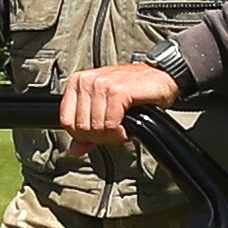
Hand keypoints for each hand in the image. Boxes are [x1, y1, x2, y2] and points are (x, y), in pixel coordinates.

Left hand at [59, 57, 180, 145]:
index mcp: (78, 83)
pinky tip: (128, 126)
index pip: (66, 121)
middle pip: (81, 127)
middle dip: (100, 136)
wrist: (160, 77)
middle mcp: (87, 81)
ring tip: (123, 127)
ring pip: (96, 127)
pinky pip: (111, 124)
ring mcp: (102, 85)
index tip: (99, 134)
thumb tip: (74, 150)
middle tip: (115, 131)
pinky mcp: (118, 91)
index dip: (83, 135)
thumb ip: (88, 129)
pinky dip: (121, 132)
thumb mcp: (105, 108)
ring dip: (112, 135)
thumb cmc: (133, 90)